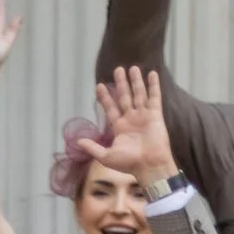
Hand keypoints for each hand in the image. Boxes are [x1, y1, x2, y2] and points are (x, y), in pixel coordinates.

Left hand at [81, 66, 175, 186]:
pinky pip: (154, 97)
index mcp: (119, 127)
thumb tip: (77, 142)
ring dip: (135, 81)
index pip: (110, 108)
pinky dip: (153, 85)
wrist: (149, 166)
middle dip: (121, 84)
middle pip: (124, 97)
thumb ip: (92, 147)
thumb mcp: (106, 156)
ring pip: (138, 94)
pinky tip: (151, 73)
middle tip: (117, 69)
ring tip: (132, 68)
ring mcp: (143, 116)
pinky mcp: (155, 115)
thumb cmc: (129, 164)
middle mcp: (131, 119)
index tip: (99, 86)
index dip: (105, 97)